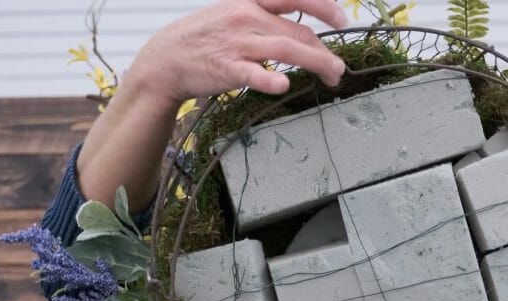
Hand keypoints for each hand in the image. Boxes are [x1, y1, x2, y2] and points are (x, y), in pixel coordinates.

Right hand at [129, 0, 348, 102]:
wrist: (164, 60)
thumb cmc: (204, 39)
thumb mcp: (232, 16)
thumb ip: (264, 21)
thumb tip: (298, 33)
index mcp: (249, 2)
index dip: (322, 6)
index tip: (342, 19)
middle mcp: (246, 18)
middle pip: (297, 32)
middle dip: (324, 51)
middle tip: (338, 68)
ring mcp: (237, 43)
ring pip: (286, 49)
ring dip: (316, 62)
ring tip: (332, 75)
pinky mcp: (226, 68)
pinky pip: (253, 73)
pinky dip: (269, 79)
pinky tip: (284, 85)